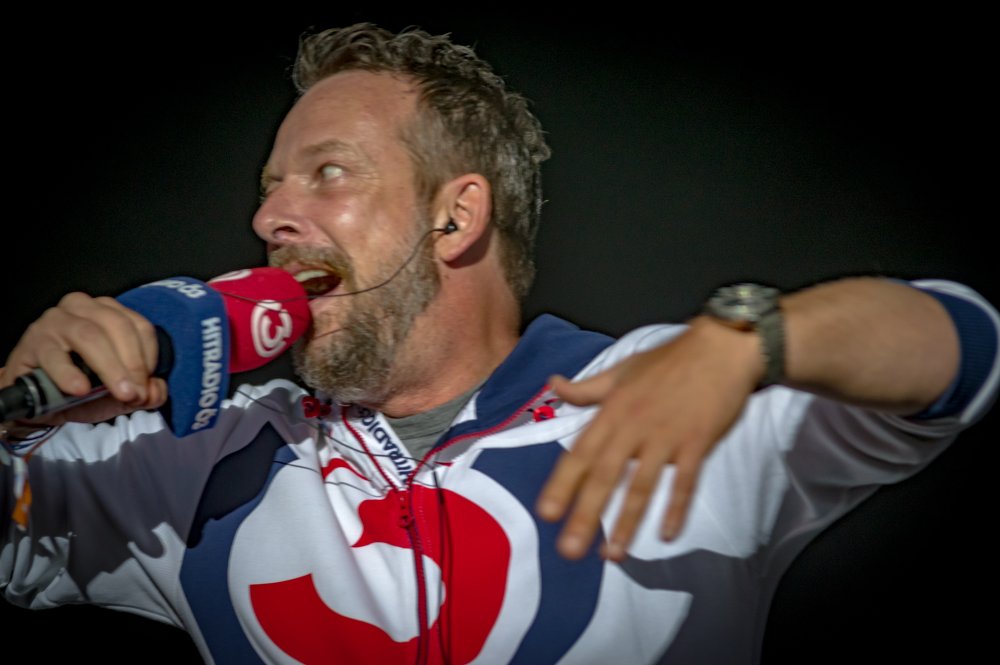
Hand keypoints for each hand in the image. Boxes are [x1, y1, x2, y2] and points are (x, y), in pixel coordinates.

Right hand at [2, 292, 167, 426]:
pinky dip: (69, 373)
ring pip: (90, 336)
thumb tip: (157, 392)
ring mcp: (56, 321)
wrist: (35, 396)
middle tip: (136, 394)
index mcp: (108, 311)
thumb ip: (142, 391)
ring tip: (121, 393)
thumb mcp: (117, 391)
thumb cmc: (81, 383)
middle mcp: (83, 307)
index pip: (139, 325)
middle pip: (118, 327)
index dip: (149, 356)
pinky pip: (54, 356)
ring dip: (110, 368)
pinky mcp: (32, 342)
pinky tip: (80, 389)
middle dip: (133, 363)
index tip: (148, 384)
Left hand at [535, 317, 762, 560]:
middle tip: (569, 550)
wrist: (720, 348)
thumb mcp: (621, 370)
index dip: (563, 483)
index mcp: (613, 411)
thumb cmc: (669, 360)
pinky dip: (676, 508)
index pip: (581, 453)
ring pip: (642, 486)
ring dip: (626, 522)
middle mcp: (634, 428)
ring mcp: (666, 437)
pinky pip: (684, 482)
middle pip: (606, 476)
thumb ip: (587, 388)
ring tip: (612, 555)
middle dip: (586, 514)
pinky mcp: (697, 444)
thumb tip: (552, 384)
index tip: (546, 513)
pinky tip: (665, 535)